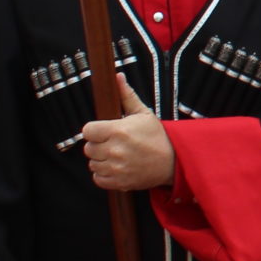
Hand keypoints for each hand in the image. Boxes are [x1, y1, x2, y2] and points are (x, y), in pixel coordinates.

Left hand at [81, 76, 174, 191]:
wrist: (173, 161)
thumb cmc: (157, 136)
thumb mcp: (144, 113)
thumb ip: (127, 96)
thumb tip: (117, 77)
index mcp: (118, 130)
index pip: (87, 131)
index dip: (94, 130)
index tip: (103, 131)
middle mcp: (115, 150)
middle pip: (88, 148)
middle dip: (98, 145)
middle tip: (113, 143)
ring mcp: (116, 168)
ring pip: (92, 164)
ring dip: (101, 160)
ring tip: (116, 155)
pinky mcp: (119, 182)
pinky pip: (98, 179)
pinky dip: (104, 174)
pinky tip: (115, 167)